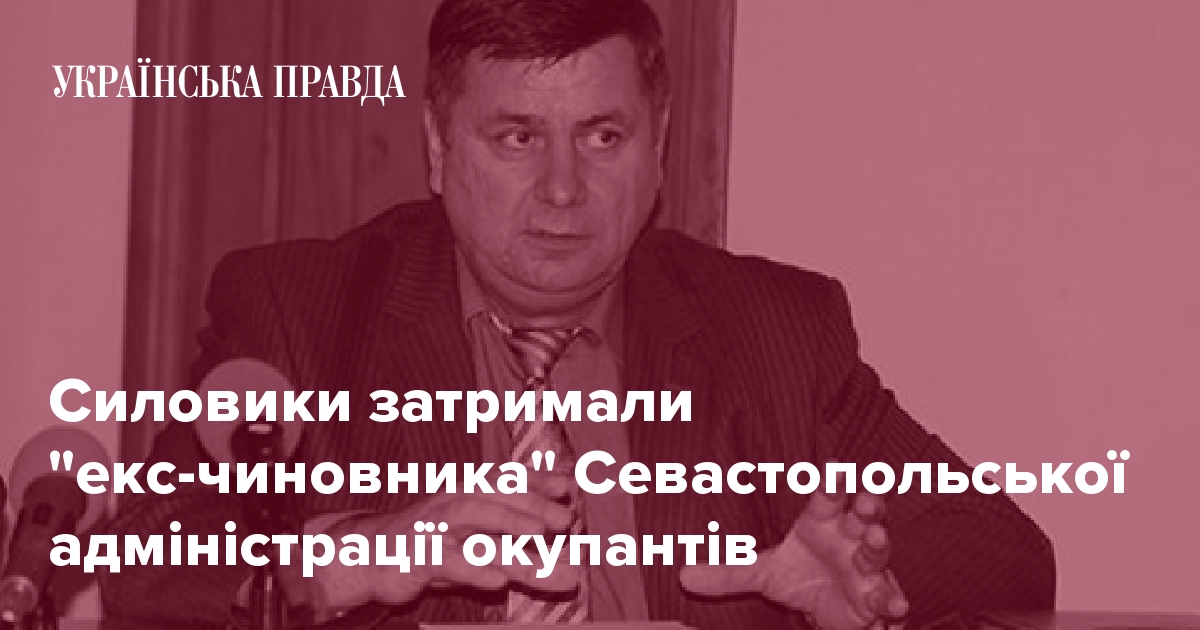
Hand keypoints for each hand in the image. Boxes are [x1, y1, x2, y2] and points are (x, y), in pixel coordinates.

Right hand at [302, 471, 582, 613]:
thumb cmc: (433, 546)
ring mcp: (434, 527)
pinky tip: (497, 580)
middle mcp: (453, 503)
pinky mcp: (417, 557)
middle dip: (532, 504)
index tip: (569, 486)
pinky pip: (446, 559)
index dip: (538, 480)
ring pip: (473, 517)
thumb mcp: (478, 547)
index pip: (507, 480)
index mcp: (468, 493)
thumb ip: (523, 555)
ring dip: (508, 522)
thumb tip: (572, 570)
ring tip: (539, 534)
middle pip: (496, 495)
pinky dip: (472, 567)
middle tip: (566, 519)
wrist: (369, 557)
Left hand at [679, 487, 906, 628]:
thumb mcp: (762, 574)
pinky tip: (892, 605)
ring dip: (880, 544)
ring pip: (878, 551)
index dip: (830, 483)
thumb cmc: (800, 575)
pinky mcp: (875, 597)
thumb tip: (683, 576)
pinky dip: (891, 601)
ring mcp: (865, 567)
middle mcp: (849, 537)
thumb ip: (728, 573)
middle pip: (862, 514)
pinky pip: (887, 597)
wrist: (825, 609)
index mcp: (822, 521)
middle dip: (867, 505)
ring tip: (877, 538)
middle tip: (866, 498)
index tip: (831, 468)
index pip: (826, 496)